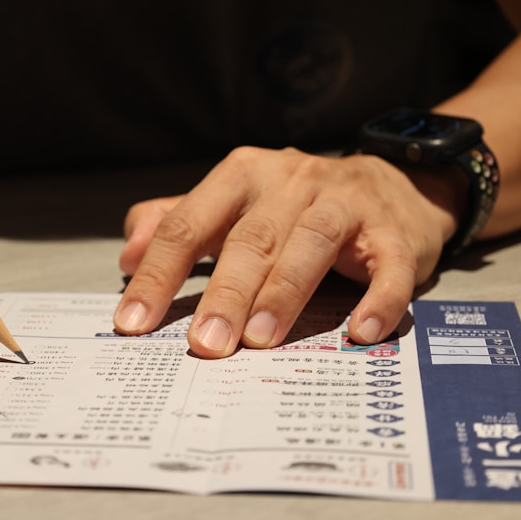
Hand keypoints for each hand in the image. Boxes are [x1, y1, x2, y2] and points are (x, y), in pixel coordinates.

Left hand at [113, 146, 459, 357]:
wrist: (392, 182)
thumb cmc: (297, 204)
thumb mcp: (232, 202)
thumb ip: (177, 221)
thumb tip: (127, 254)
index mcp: (241, 176)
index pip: (189, 225)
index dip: (158, 274)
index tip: (133, 323)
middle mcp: (290, 181)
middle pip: (251, 238)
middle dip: (225, 293)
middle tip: (204, 343)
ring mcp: (344, 203)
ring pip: (310, 244)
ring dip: (284, 293)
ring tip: (261, 340)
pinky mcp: (392, 231)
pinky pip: (387, 267)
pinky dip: (377, 299)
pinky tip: (359, 332)